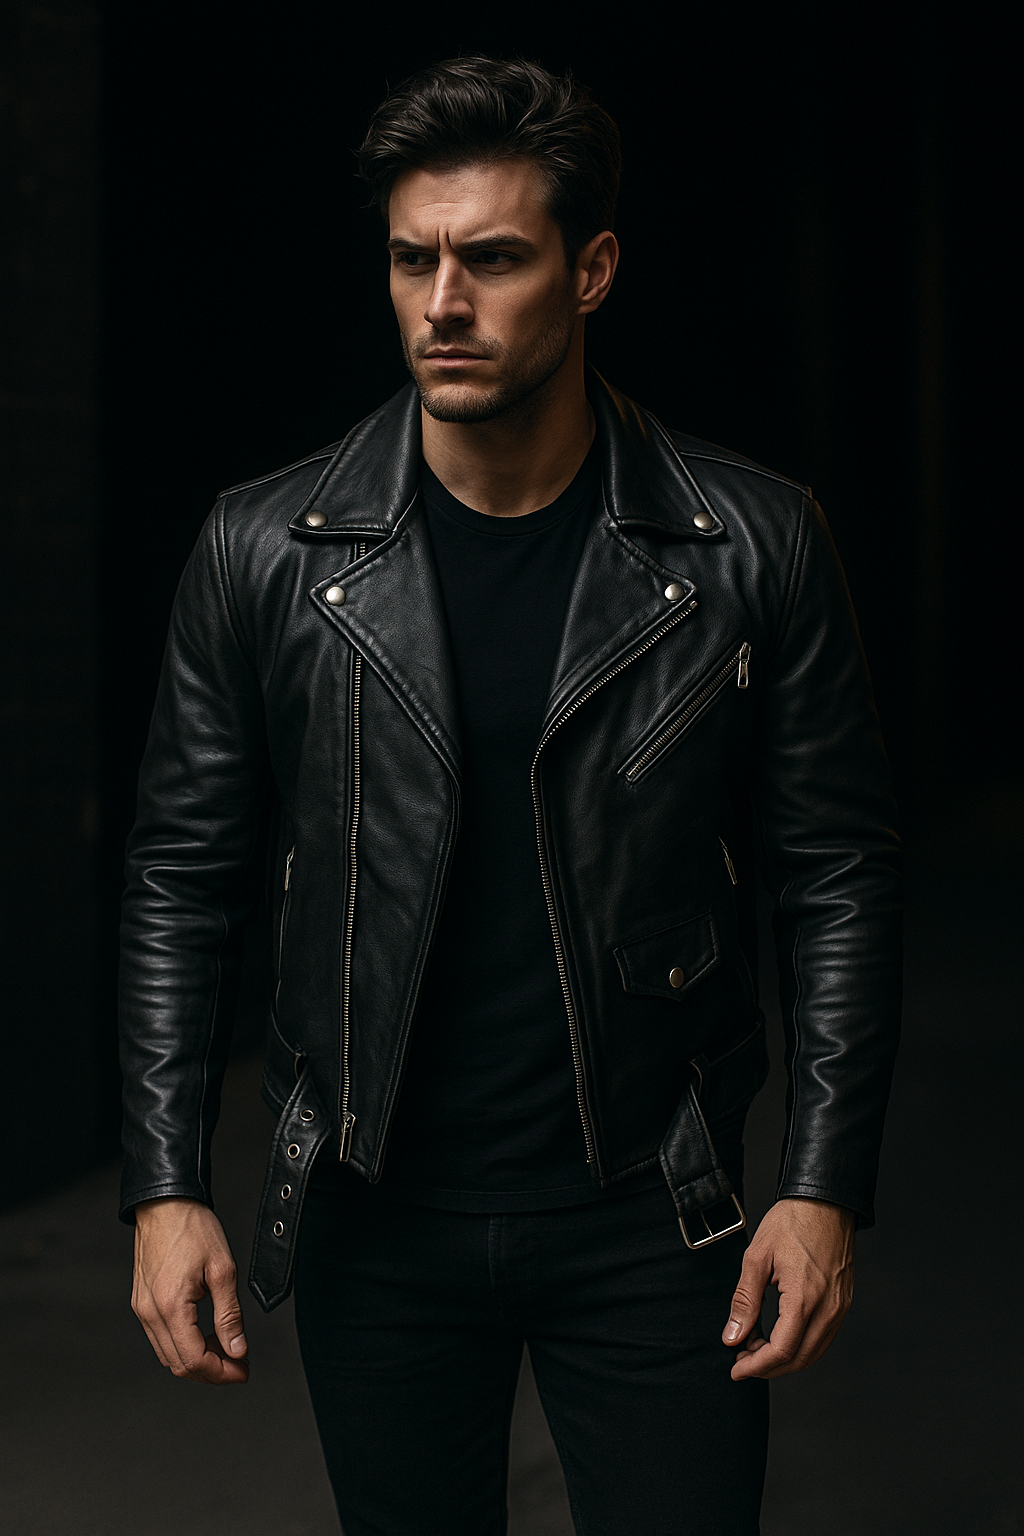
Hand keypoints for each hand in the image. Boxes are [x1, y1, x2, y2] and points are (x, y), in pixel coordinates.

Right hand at [132, 1197, 248, 1384]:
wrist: (165, 1203)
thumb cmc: (193, 1228)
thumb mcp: (223, 1269)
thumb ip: (230, 1315)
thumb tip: (238, 1349)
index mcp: (170, 1307)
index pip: (194, 1360)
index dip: (222, 1373)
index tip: (244, 1370)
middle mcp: (150, 1313)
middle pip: (179, 1365)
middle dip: (212, 1372)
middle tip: (240, 1365)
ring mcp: (143, 1309)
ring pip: (168, 1355)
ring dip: (198, 1360)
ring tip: (226, 1349)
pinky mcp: (142, 1302)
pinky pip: (161, 1338)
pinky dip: (184, 1344)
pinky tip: (205, 1335)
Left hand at [722, 1197, 854, 1379]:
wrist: (826, 1201)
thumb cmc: (792, 1221)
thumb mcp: (757, 1256)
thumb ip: (745, 1300)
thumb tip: (733, 1337)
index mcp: (804, 1298)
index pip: (781, 1350)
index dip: (756, 1366)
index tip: (736, 1368)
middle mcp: (828, 1308)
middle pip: (799, 1358)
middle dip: (768, 1367)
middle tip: (742, 1360)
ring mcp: (839, 1307)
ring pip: (814, 1352)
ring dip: (784, 1359)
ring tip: (756, 1348)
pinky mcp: (843, 1302)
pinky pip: (823, 1337)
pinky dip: (800, 1345)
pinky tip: (780, 1335)